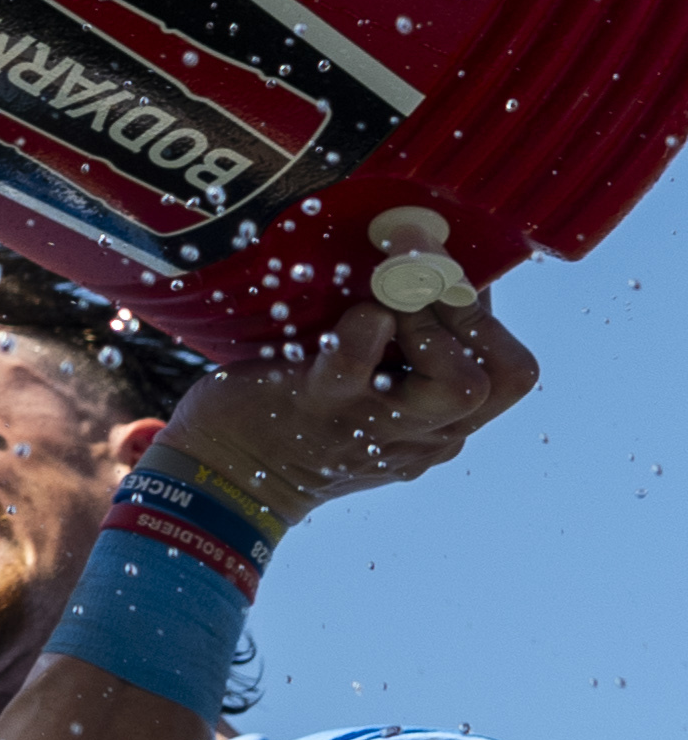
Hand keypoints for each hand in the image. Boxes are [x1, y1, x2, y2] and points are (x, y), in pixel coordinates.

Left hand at [157, 297, 539, 530]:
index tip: (443, 272)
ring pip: (458, 383)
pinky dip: (361, 326)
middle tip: (420, 268)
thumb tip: (425, 266)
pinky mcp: (319, 404)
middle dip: (470, 309)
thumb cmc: (300, 411)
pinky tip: (351, 311)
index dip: (486, 311)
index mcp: (443, 421)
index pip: (511, 371)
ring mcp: (377, 423)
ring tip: (385, 293)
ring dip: (428, 318)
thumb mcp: (373, 394)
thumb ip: (407, 350)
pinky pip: (356, 362)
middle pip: (507, 377)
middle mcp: (425, 430)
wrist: (229, 472)